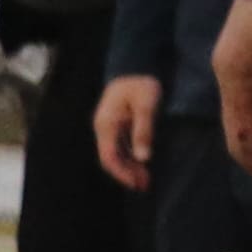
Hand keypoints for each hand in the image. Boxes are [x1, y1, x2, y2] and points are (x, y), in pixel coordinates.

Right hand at [93, 73, 159, 193]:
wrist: (135, 65)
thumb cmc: (142, 83)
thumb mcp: (147, 105)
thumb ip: (144, 130)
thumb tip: (144, 157)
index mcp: (107, 124)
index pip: (109, 156)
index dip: (122, 173)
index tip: (137, 183)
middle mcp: (104, 127)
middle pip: (110, 158)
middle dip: (126, 174)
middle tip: (145, 186)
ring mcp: (108, 126)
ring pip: (115, 153)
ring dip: (129, 167)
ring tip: (146, 180)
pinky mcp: (116, 123)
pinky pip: (120, 146)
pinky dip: (130, 156)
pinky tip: (143, 164)